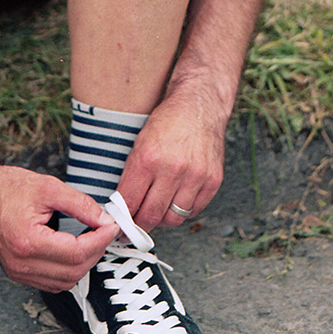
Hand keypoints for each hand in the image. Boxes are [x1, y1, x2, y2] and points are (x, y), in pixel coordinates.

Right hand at [0, 164, 119, 291]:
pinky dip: (68, 271)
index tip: (111, 226)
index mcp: (27, 242)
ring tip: (92, 240)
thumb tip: (103, 219)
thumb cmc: (7, 187)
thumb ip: (79, 204)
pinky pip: (51, 283)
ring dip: (83, 264)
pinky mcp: (17, 273)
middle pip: (73, 271)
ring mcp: (17, 272)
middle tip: (104, 231)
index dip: (99, 240)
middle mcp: (20, 263)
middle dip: (95, 252)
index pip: (75, 252)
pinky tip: (73, 251)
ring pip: (64, 282)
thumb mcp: (48, 187)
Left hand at [117, 88, 225, 231]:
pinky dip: (183, 210)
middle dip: (140, 226)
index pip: (130, 202)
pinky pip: (194, 210)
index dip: (123, 219)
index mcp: (148, 158)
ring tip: (157, 211)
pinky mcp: (213, 180)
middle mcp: (173, 168)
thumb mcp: (139, 143)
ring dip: (163, 219)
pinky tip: (176, 200)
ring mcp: (195, 176)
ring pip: (174, 218)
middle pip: (152, 215)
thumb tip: (124, 207)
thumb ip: (132, 176)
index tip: (120, 226)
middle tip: (135, 227)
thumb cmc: (167, 123)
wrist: (199, 105)